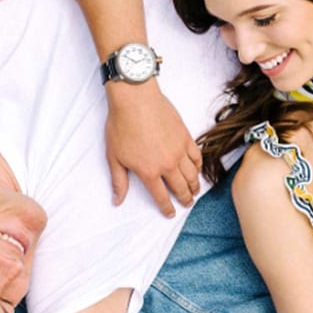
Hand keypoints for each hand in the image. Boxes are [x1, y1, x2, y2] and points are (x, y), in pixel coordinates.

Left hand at [104, 81, 201, 216]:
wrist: (135, 99)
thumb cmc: (121, 125)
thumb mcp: (114, 157)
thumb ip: (119, 181)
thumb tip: (117, 200)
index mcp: (149, 172)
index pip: (161, 197)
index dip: (167, 208)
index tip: (171, 213)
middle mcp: (167, 164)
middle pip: (181, 188)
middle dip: (185, 199)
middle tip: (187, 204)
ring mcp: (179, 150)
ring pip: (192, 174)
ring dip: (195, 186)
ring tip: (195, 191)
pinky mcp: (185, 136)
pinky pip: (197, 156)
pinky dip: (199, 166)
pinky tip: (197, 170)